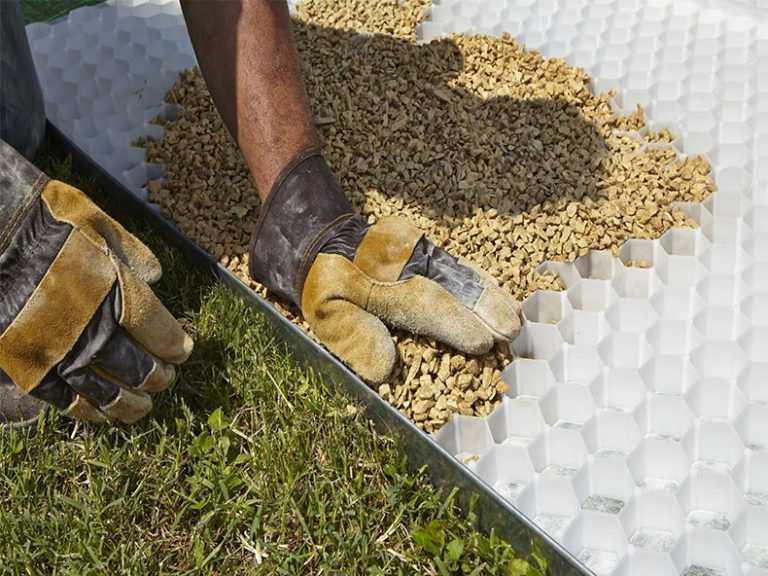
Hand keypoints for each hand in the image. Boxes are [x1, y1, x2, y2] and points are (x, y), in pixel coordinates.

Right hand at [0, 141, 192, 423]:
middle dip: (156, 376)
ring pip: (103, 390)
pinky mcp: (26, 365)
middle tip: (166, 380)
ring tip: (143, 407)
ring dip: (128, 403)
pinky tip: (102, 415)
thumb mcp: (101, 226)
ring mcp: (56, 351)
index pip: (158, 331)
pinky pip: (63, 398)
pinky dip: (87, 410)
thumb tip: (156, 276)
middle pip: (136, 366)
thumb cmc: (49, 222)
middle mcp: (91, 328)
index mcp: (116, 292)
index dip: (175, 345)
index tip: (183, 351)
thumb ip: (134, 255)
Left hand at [249, 149, 520, 382]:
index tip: (482, 343)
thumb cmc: (320, 281)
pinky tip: (494, 291)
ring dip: (487, 295)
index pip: (425, 306)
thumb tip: (385, 370)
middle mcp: (404, 265)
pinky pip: (454, 264)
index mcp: (380, 284)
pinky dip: (477, 279)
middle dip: (484, 308)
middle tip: (513, 331)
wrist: (315, 232)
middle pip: (452, 286)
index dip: (455, 325)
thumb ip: (354, 337)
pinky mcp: (421, 249)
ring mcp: (415, 254)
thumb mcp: (325, 312)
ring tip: (515, 316)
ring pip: (459, 273)